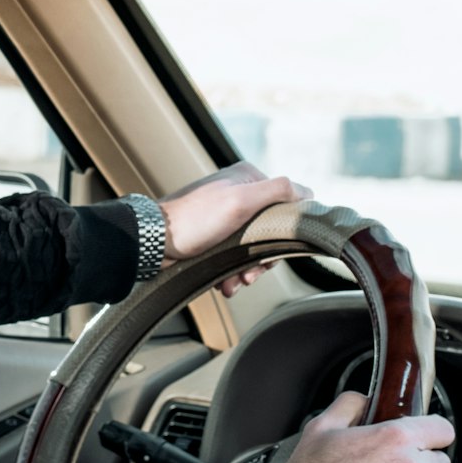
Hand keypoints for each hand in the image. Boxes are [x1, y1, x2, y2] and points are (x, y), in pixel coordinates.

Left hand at [158, 162, 310, 295]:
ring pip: (252, 249)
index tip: (270, 254)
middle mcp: (238, 194)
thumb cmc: (193, 221)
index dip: (283, 234)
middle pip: (270, 232)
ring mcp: (225, 216)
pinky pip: (233, 257)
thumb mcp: (240, 201)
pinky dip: (231, 273)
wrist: (153, 243)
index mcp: (248, 179)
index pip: (287, 205)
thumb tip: (308, 193)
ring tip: (234, 282)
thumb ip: (276, 191)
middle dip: (261, 259)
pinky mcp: (213, 237)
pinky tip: (224, 283)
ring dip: (245, 271)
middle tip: (250, 274)